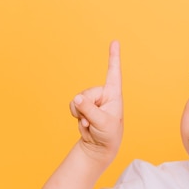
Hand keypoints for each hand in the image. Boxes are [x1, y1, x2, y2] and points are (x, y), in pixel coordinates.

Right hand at [69, 41, 122, 160]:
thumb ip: (89, 110)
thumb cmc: (108, 134)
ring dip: (81, 113)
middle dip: (86, 108)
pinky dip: (76, 114)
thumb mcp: (102, 123)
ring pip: (78, 99)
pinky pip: (73, 104)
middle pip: (87, 92)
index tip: (115, 41)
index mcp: (114, 94)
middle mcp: (103, 94)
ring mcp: (93, 99)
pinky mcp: (83, 106)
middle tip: (94, 121)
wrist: (99, 147)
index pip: (114, 72)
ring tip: (91, 123)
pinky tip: (85, 123)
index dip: (114, 56)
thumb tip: (77, 98)